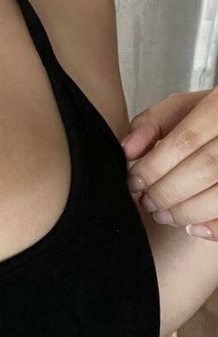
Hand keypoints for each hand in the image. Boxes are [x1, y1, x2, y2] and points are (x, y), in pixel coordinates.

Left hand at [122, 88, 217, 239]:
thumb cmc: (209, 117)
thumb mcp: (180, 108)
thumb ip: (150, 124)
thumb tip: (128, 151)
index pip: (184, 141)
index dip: (155, 166)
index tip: (134, 181)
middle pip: (203, 170)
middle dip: (167, 191)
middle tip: (146, 201)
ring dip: (186, 211)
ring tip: (163, 214)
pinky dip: (215, 228)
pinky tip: (193, 227)